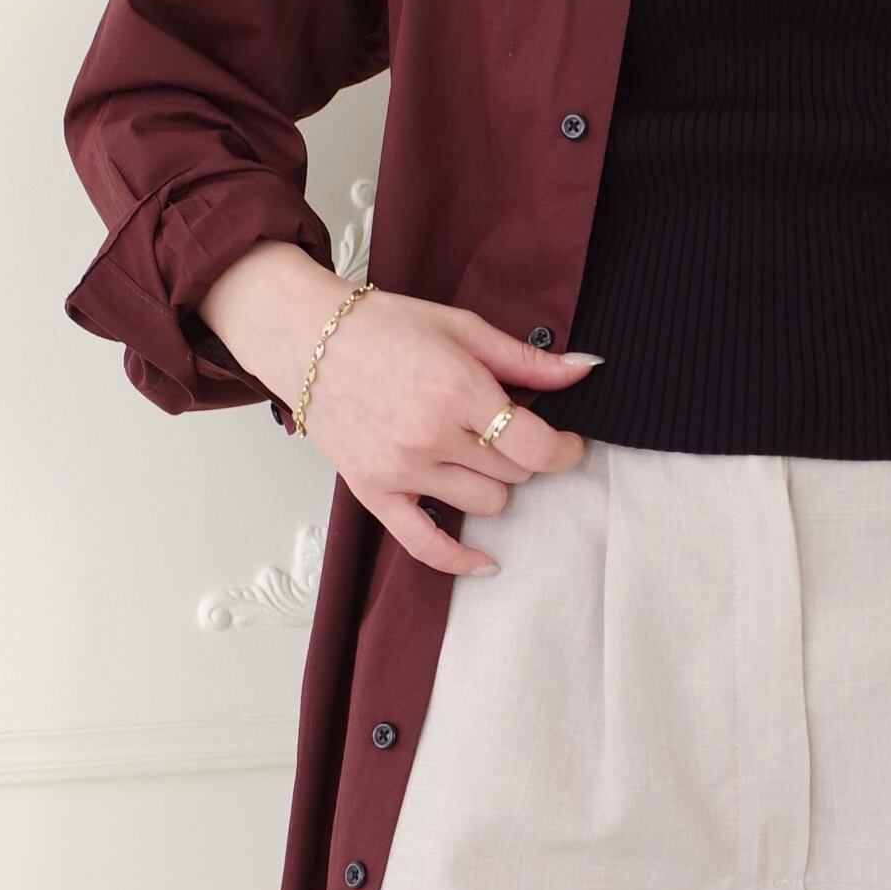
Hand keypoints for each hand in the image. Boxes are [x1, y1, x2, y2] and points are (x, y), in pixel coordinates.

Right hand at [298, 292, 600, 573]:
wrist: (305, 338)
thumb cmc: (381, 326)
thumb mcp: (462, 327)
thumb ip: (527, 359)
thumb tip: (586, 371)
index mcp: (457, 388)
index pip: (537, 447)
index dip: (565, 451)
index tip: (568, 446)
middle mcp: (430, 435)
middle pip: (515, 474)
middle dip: (520, 454)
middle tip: (502, 430)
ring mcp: (401, 469)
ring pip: (486, 504)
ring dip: (492, 483)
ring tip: (471, 453)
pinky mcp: (374, 492)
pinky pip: (426, 545)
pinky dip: (460, 559)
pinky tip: (485, 562)